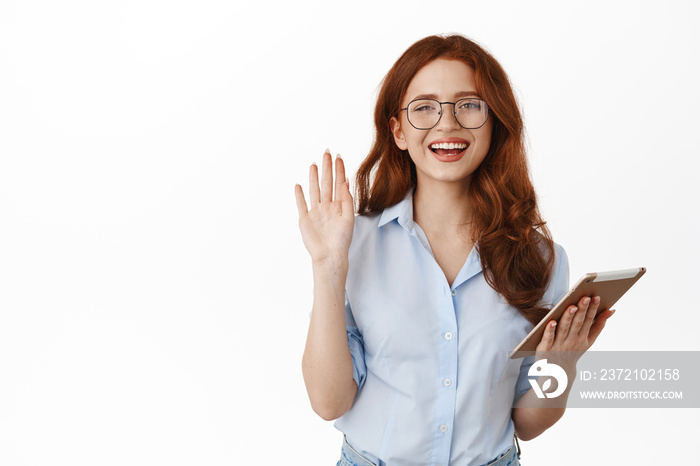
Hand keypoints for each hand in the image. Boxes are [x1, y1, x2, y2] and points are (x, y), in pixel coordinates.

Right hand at [294, 149, 354, 265]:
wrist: (329, 256)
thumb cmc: (342, 240)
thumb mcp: (348, 218)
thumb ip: (347, 200)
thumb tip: (345, 181)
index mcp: (339, 206)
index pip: (339, 183)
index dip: (339, 170)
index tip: (338, 156)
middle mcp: (327, 206)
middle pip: (326, 182)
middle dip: (326, 167)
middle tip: (326, 152)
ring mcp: (315, 212)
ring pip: (314, 190)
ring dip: (313, 177)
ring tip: (314, 164)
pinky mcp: (305, 220)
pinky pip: (301, 204)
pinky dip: (299, 195)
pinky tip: (298, 185)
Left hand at [535, 295, 615, 369]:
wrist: (558, 372)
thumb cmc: (572, 350)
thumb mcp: (588, 340)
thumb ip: (599, 325)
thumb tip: (611, 310)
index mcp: (583, 337)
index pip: (589, 321)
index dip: (592, 309)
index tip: (596, 297)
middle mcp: (572, 340)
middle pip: (578, 323)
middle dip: (582, 310)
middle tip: (586, 297)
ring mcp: (559, 344)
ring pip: (564, 328)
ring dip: (568, 317)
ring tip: (572, 306)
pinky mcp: (545, 348)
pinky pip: (548, 338)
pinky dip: (549, 330)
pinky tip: (551, 322)